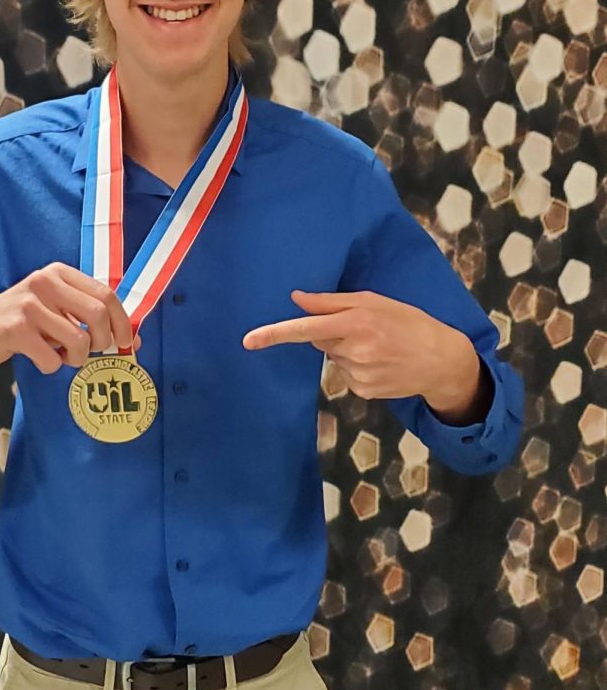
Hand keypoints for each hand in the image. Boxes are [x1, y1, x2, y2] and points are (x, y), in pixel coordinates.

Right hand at [0, 263, 140, 380]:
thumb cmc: (18, 322)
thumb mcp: (53, 308)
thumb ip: (88, 317)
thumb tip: (132, 340)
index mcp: (58, 273)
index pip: (106, 294)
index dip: (123, 322)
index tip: (125, 343)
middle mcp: (45, 282)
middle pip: (99, 315)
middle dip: (103, 342)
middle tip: (92, 354)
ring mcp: (29, 304)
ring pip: (79, 340)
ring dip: (75, 359)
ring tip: (61, 357)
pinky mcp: (16, 329)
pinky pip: (52, 358)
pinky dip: (51, 366)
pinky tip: (39, 358)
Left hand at [242, 290, 468, 404]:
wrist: (441, 360)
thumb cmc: (408, 322)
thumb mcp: (375, 301)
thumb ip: (332, 302)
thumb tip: (296, 298)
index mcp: (356, 323)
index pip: (306, 328)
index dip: (275, 333)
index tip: (248, 340)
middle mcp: (354, 351)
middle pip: (319, 341)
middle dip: (332, 333)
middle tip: (365, 329)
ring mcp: (358, 374)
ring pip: (333, 358)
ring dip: (347, 350)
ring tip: (378, 346)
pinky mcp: (362, 391)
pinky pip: (345, 375)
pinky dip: (357, 367)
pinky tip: (380, 362)